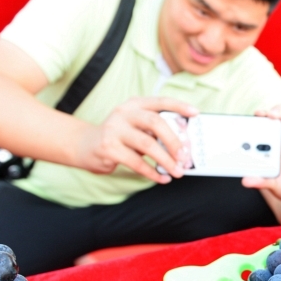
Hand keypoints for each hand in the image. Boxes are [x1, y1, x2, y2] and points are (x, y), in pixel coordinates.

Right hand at [75, 97, 198, 183]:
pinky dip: (152, 172)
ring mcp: (114, 129)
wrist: (85, 145)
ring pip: (147, 144)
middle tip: (185, 156)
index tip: (195, 113)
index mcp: (135, 104)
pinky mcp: (108, 148)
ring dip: (166, 160)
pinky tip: (162, 179)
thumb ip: (155, 131)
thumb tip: (183, 146)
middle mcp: (123, 113)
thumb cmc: (119, 137)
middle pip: (155, 122)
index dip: (179, 106)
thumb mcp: (136, 128)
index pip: (160, 101)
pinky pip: (136, 162)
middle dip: (174, 141)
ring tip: (177, 171)